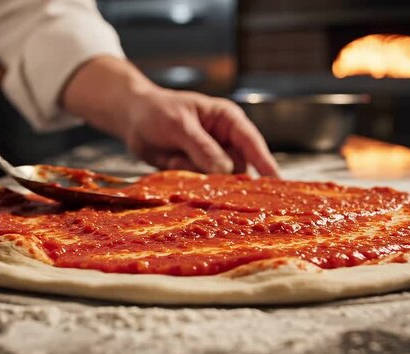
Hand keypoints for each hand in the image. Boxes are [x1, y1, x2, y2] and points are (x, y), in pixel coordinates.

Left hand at [62, 56, 278, 175]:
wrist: (132, 119)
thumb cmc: (157, 111)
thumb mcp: (179, 125)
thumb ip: (202, 147)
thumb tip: (225, 171)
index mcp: (228, 120)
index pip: (252, 143)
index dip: (266, 163)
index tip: (278, 183)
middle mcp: (225, 141)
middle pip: (238, 168)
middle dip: (222, 177)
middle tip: (204, 174)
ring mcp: (212, 158)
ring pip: (218, 181)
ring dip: (198, 177)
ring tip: (175, 155)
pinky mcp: (197, 172)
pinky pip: (200, 185)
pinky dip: (186, 180)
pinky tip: (170, 160)